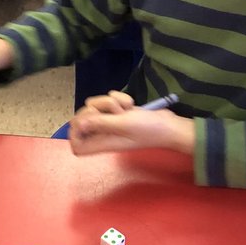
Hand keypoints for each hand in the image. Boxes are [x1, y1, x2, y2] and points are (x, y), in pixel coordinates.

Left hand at [68, 90, 194, 155]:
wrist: (169, 125)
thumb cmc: (148, 129)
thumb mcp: (123, 124)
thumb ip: (100, 124)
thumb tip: (77, 125)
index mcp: (102, 143)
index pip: (76, 145)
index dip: (75, 134)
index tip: (86, 123)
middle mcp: (103, 134)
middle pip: (81, 120)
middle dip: (94, 110)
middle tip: (110, 112)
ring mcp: (110, 123)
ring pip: (94, 106)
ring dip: (108, 102)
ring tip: (125, 108)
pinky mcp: (118, 112)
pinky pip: (107, 101)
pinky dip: (118, 99)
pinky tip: (130, 104)